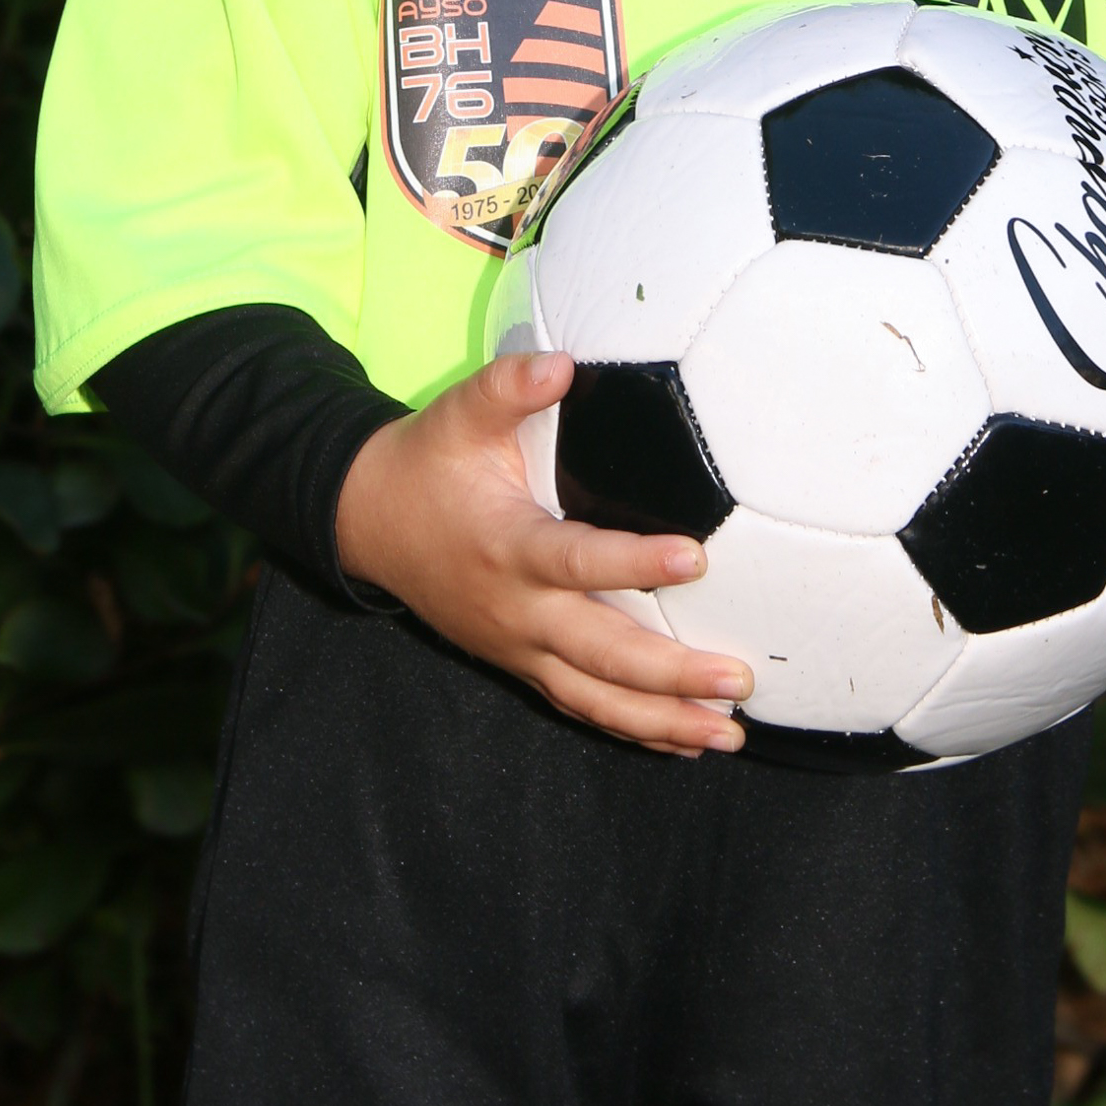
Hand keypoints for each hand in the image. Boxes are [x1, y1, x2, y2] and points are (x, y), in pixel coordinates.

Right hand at [335, 350, 753, 753]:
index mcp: (507, 546)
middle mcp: (515, 610)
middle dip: (670, 674)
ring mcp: (517, 646)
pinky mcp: (519, 662)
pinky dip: (631, 728)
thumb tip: (562, 365)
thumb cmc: (428, 463)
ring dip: (662, 719)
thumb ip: (509, 386)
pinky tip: (683, 741)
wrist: (369, 522)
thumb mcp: (459, 414)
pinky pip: (579, 704)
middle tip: (737, 680)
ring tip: (727, 735)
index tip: (696, 559)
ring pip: (594, 697)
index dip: (636, 564)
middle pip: (600, 654)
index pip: (577, 561)